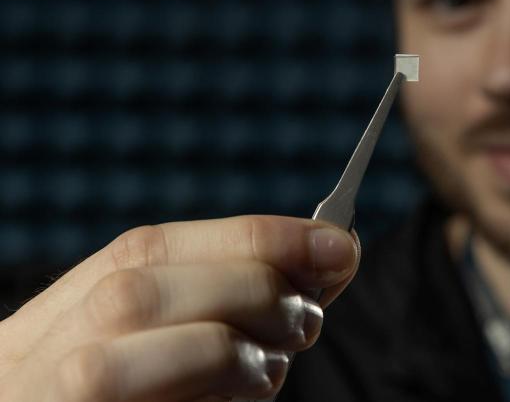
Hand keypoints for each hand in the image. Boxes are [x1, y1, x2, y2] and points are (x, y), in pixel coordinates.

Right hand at [0, 215, 359, 400]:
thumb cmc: (108, 379)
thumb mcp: (141, 323)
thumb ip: (215, 286)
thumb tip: (322, 256)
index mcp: (75, 298)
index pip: (159, 245)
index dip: (260, 238)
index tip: (337, 243)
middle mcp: (57, 343)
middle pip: (158, 291)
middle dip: (258, 292)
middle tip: (308, 317)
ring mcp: (70, 397)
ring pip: (185, 352)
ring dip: (249, 354)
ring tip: (271, 368)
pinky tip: (232, 400)